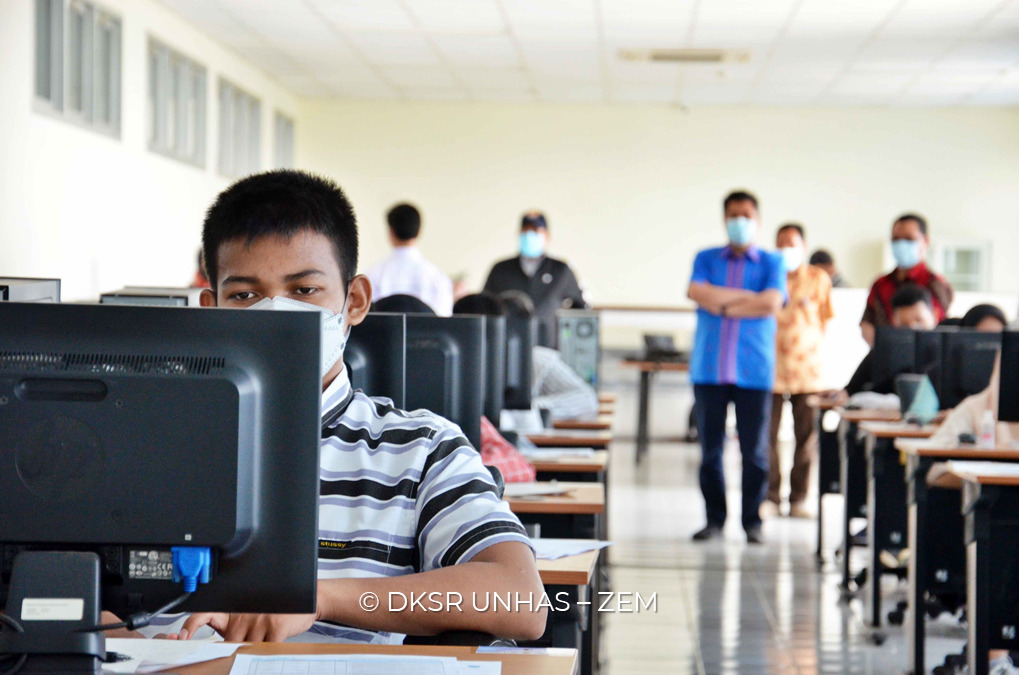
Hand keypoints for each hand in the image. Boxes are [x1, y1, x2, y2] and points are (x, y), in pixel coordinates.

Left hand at [179, 612, 316, 641]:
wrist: (310, 600)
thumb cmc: (279, 612)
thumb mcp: (255, 615)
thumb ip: (239, 629)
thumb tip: (225, 650)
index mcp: (235, 611)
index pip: (205, 614)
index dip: (191, 625)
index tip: (183, 637)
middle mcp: (244, 613)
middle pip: (229, 642)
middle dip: (237, 650)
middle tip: (241, 652)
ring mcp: (260, 619)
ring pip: (249, 647)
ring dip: (258, 650)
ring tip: (266, 641)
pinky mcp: (276, 625)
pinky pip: (267, 649)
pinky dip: (271, 651)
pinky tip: (277, 643)